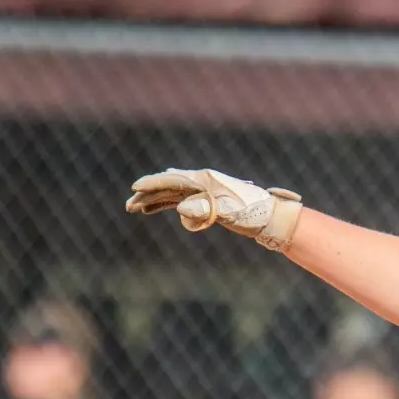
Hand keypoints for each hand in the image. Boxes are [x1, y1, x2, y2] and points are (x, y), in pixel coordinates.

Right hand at [125, 168, 304, 251]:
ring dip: (153, 202)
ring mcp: (202, 192)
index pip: (174, 180)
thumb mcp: (229, 211)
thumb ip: (205, 209)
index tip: (135, 188)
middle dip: (148, 195)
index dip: (153, 184)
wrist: (269, 218)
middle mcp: (201, 182)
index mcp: (206, 180)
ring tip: (135, 208)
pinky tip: (152, 209)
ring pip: (171, 195)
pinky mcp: (205, 203)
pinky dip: (166, 206)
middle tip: (129, 205)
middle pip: (168, 187)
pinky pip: (180, 203)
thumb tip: (181, 208)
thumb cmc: (251, 212)